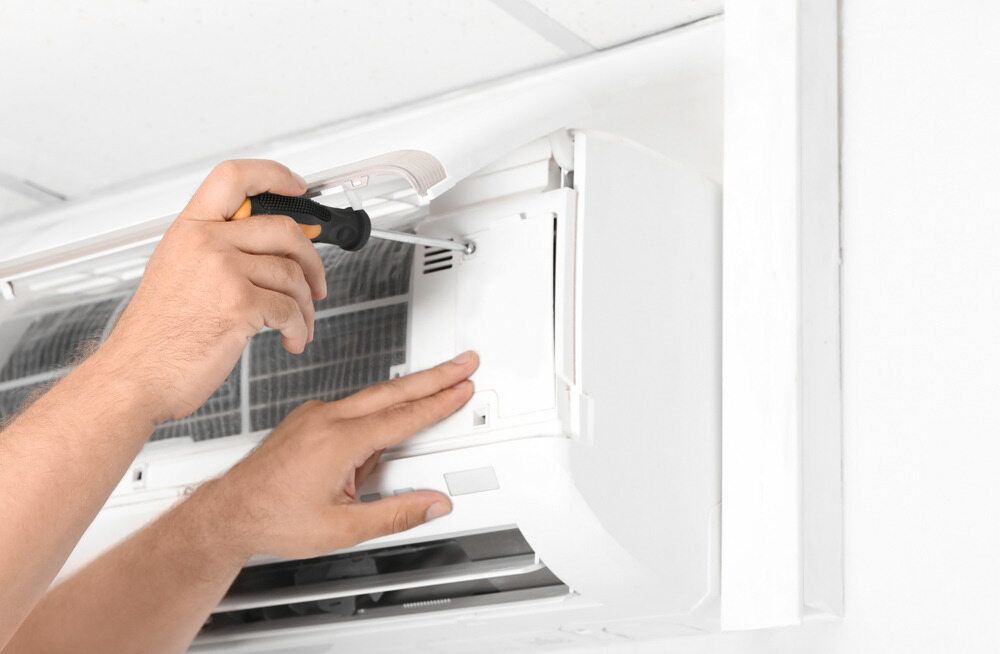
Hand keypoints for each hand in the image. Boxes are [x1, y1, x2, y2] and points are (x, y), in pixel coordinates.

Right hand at [103, 160, 326, 421]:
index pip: (234, 177)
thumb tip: (267, 249)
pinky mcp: (240, 304)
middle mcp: (206, 243)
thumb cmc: (155, 336)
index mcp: (189, 230)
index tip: (298, 187)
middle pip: (284, 229)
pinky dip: (298, 328)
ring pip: (292, 274)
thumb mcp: (176, 272)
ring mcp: (223, 272)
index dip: (274, 175)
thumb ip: (216, 251)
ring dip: (305, 306)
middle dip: (312, 259)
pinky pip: (291, 308)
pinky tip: (291, 339)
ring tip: (297, 325)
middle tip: (316, 282)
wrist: (134, 376)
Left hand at [195, 353, 478, 561]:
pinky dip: (379, 404)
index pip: (401, 416)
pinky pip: (352, 406)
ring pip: (372, 395)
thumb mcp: (342, 528)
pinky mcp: (307, 419)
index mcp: (338, 442)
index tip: (462, 388)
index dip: (438, 401)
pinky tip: (389, 418)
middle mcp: (326, 420)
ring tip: (439, 383)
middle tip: (464, 362)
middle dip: (434, 376)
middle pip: (393, 391)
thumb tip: (432, 503)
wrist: (228, 512)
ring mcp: (314, 416)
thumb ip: (395, 515)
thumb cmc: (273, 518)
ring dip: (409, 388)